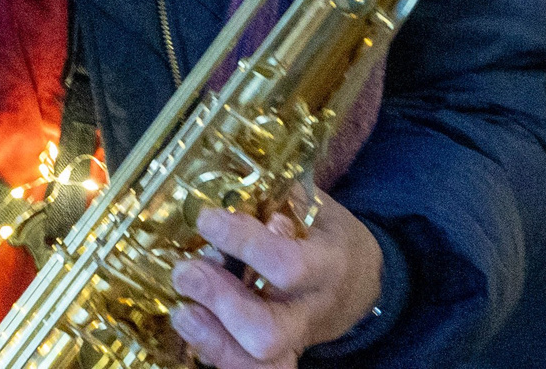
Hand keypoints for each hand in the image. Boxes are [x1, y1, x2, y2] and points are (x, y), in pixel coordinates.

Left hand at [170, 192, 383, 368]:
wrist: (362, 285)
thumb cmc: (332, 240)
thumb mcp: (322, 212)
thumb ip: (285, 203)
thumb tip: (238, 193)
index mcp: (329, 266)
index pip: (285, 264)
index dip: (243, 243)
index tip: (206, 220)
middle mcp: (312, 311)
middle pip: (266, 330)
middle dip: (220, 302)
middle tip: (186, 272)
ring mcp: (296, 340)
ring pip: (257, 361)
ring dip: (211, 337)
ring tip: (182, 309)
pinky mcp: (282, 356)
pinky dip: (218, 353)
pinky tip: (195, 327)